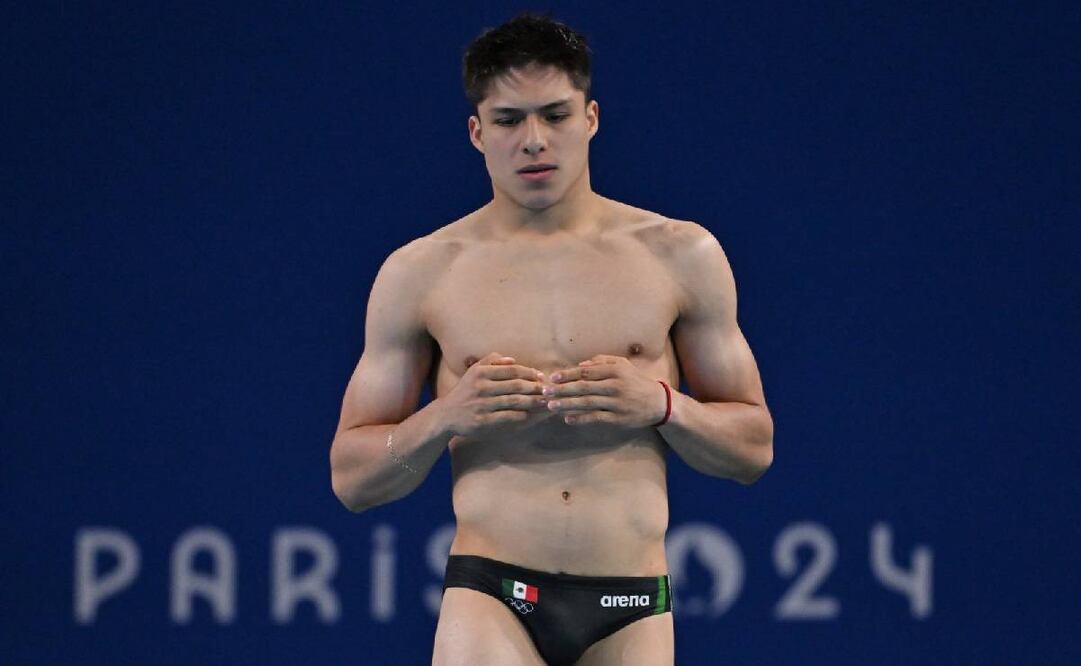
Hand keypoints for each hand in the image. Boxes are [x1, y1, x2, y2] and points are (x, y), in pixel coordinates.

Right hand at [441, 352, 547, 439]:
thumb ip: (491, 361)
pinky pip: (508, 417)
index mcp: (481, 373)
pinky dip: (522, 415)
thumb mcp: (474, 371)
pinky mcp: (483, 421)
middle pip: (515, 385)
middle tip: (548, 390)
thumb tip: (512, 359)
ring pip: (514, 401)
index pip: (512, 370)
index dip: (529, 373)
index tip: (541, 376)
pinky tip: (532, 414)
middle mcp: (481, 387)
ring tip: (546, 402)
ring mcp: (482, 405)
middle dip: (535, 387)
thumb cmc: (465, 391)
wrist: (446, 415)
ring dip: (533, 402)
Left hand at [543, 355, 667, 426]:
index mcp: (615, 370)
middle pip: (584, 387)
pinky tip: (567, 419)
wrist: (658, 402)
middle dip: (562, 390)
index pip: (586, 372)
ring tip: (551, 406)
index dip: (567, 374)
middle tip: (545, 392)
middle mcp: (616, 386)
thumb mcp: (622, 365)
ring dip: (567, 404)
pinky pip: (596, 418)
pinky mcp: (618, 419)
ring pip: (587, 403)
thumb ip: (601, 362)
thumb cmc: (635, 381)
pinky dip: (581, 419)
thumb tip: (578, 366)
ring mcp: (617, 403)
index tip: (552, 377)